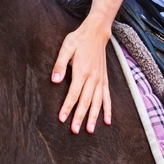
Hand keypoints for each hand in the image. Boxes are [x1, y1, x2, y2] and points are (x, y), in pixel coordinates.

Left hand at [51, 17, 111, 133]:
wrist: (96, 32)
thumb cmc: (79, 39)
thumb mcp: (66, 47)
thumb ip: (60, 64)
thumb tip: (55, 80)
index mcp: (82, 71)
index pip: (73, 94)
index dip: (67, 107)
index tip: (62, 119)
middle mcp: (92, 77)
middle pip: (86, 101)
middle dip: (80, 117)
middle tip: (74, 130)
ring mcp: (100, 79)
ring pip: (97, 102)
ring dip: (94, 116)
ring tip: (90, 130)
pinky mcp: (104, 79)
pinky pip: (107, 96)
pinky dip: (108, 109)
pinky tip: (107, 120)